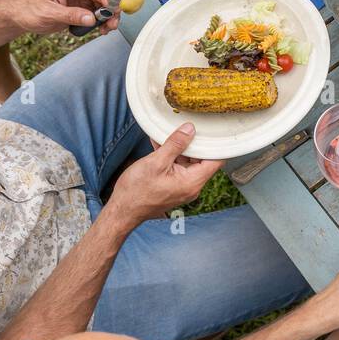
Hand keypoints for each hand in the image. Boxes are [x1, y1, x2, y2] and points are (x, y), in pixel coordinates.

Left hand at [12, 0, 117, 34]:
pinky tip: (100, 28)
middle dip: (110, 9)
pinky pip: (96, 12)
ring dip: (107, 17)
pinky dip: (101, 21)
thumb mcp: (49, 13)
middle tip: (113, 23)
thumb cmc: (29, 10)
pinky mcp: (80, 7)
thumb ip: (71, 15)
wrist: (20, 17)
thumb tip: (91, 18)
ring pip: (102, 5)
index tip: (115, 9)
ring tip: (107, 28)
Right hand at [108, 122, 222, 225]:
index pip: (216, 160)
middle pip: (202, 159)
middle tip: (186, 128)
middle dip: (193, 143)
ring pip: (188, 162)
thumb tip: (190, 130)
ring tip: (168, 134)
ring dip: (179, 148)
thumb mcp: (156, 162)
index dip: (216, 144)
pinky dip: (171, 156)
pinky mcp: (173, 187)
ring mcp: (183, 187)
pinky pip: (177, 168)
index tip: (211, 130)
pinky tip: (160, 144)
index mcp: (192, 182)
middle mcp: (191, 186)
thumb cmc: (136, 191)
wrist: (122, 211)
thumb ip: (175, 144)